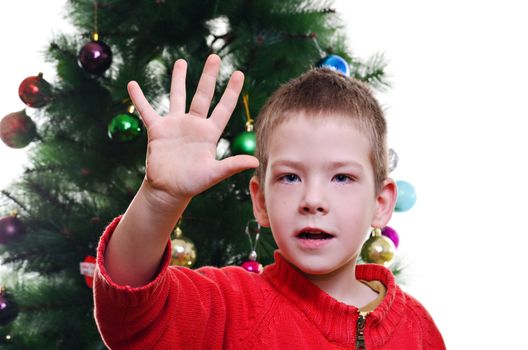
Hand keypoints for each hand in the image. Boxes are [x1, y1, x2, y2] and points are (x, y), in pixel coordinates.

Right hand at [128, 54, 258, 207]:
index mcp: (209, 133)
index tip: (238, 73)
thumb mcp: (213, 174)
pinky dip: (139, 98)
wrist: (168, 190)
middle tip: (215, 57)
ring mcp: (175, 125)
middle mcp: (194, 125)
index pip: (223, 108)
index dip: (231, 91)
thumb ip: (232, 166)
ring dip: (178, 79)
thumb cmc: (192, 183)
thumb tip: (255, 163)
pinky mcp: (157, 130)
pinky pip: (147, 110)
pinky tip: (132, 84)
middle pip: (202, 95)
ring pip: (177, 96)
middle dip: (208, 76)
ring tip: (181, 61)